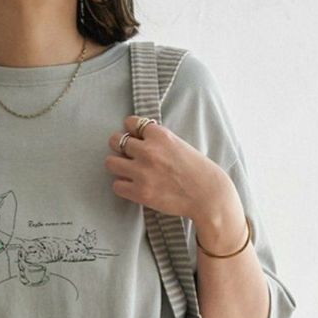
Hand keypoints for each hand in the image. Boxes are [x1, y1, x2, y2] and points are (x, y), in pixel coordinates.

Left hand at [105, 115, 243, 247]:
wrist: (207, 194)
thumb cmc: (196, 169)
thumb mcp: (178, 143)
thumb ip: (157, 140)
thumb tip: (138, 139)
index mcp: (159, 134)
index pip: (129, 123)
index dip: (130, 131)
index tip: (135, 138)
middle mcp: (148, 150)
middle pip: (116, 141)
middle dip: (120, 147)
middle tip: (128, 156)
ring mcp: (142, 172)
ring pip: (111, 162)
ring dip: (117, 166)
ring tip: (127, 171)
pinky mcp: (140, 192)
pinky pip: (116, 185)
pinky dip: (122, 186)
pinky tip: (133, 186)